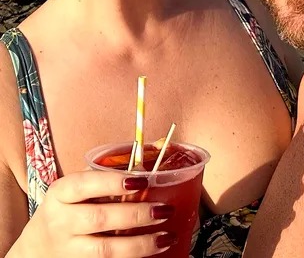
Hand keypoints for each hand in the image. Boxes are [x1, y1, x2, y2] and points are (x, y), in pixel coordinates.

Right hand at [15, 170, 175, 256]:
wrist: (36, 249)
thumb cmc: (68, 209)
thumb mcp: (76, 190)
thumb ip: (106, 176)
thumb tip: (153, 156)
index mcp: (61, 193)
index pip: (85, 184)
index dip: (113, 182)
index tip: (142, 181)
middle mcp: (61, 221)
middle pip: (99, 218)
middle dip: (136, 215)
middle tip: (164, 210)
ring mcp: (67, 249)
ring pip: (105, 250)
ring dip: (140, 244)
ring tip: (166, 236)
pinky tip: (151, 252)